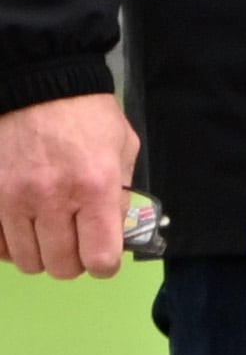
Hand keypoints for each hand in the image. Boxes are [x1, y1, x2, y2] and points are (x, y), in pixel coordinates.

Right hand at [0, 92, 142, 279]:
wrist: (40, 88)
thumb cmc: (88, 117)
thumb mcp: (123, 148)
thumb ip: (121, 194)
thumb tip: (115, 233)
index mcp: (95, 187)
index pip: (99, 258)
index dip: (105, 265)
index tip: (104, 257)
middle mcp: (52, 199)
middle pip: (61, 267)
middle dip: (74, 262)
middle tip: (78, 243)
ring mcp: (14, 201)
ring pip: (28, 261)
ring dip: (43, 254)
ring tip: (52, 233)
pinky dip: (13, 246)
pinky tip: (26, 228)